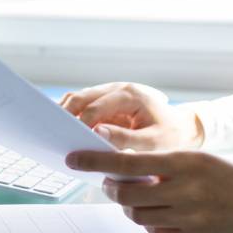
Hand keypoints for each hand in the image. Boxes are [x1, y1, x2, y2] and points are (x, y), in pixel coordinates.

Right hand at [59, 82, 202, 150]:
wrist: (182, 128)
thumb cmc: (171, 136)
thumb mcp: (154, 143)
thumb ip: (127, 139)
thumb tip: (96, 133)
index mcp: (130, 95)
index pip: (96, 107)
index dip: (79, 123)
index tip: (68, 140)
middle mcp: (118, 89)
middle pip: (81, 97)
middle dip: (64, 114)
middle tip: (51, 134)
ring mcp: (110, 94)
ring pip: (78, 99)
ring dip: (65, 114)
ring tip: (53, 134)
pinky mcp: (107, 104)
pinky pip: (84, 107)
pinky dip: (72, 117)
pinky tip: (66, 133)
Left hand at [65, 148, 232, 232]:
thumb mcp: (204, 163)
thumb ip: (169, 167)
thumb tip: (130, 171)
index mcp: (186, 162)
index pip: (128, 162)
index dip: (95, 162)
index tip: (73, 159)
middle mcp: (185, 190)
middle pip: (126, 194)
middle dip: (114, 190)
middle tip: (114, 185)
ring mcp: (189, 219)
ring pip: (139, 216)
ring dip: (135, 208)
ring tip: (151, 200)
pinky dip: (156, 225)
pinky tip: (171, 216)